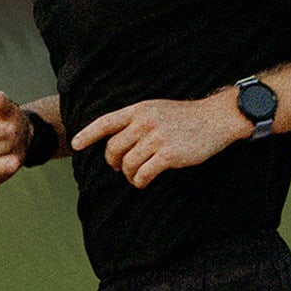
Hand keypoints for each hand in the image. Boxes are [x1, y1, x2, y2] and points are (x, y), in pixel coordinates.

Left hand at [70, 90, 245, 188]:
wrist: (215, 119)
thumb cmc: (185, 117)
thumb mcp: (156, 109)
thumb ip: (136, 121)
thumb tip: (116, 141)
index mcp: (139, 110)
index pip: (106, 122)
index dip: (88, 134)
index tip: (75, 145)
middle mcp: (144, 122)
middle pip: (113, 148)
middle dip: (113, 162)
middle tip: (119, 167)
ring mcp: (156, 138)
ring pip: (127, 164)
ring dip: (128, 175)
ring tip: (136, 176)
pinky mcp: (168, 154)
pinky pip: (143, 174)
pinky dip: (139, 181)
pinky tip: (144, 181)